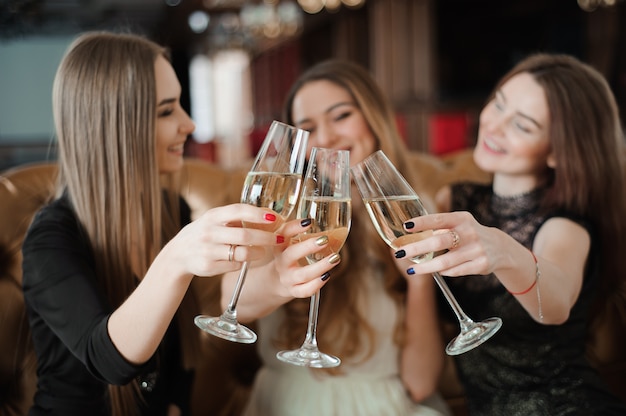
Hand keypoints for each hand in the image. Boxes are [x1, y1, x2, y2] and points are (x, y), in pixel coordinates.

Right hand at [166, 203, 283, 277]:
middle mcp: (209, 232)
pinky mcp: (209, 266)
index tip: (274, 217)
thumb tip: (268, 215)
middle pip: (245, 235)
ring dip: (258, 252)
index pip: (238, 210)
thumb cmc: (205, 233)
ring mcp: (208, 250)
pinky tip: (244, 259)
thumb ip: (236, 217)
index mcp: (212, 216)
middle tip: (279, 239)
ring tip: (264, 251)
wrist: (178, 255)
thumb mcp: (215, 220)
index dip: (257, 213)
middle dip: (266, 237)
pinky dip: (243, 262)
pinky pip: (235, 265)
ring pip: (242, 253)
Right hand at [271, 218, 340, 297]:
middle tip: (325, 239)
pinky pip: (304, 290)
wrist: (275, 281)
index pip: (283, 234)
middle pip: (291, 254)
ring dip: (320, 266)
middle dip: (308, 246)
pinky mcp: (294, 290)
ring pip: (302, 274)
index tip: (308, 221)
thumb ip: (304, 233)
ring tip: (335, 258)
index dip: (294, 227)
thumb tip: (334, 226)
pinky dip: (316, 284)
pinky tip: (327, 275)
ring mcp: (287, 278)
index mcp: (280, 245)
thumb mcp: (289, 243)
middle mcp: (282, 261)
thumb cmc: (289, 256)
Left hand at [396, 211, 509, 276]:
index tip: (406, 227)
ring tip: (412, 269)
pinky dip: (444, 272)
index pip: (439, 219)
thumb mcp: (459, 224)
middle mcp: (470, 232)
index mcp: (462, 219)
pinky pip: (456, 271)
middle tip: (400, 253)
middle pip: (438, 241)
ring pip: (445, 262)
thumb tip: (410, 234)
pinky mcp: (482, 264)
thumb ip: (440, 228)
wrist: (500, 248)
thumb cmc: (469, 234)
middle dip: (416, 248)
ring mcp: (477, 249)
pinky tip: (436, 272)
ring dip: (425, 267)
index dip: (422, 223)